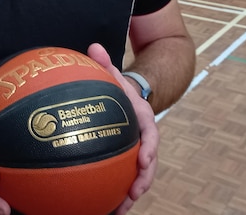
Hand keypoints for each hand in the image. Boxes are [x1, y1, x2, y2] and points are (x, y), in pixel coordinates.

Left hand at [87, 43, 158, 214]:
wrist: (126, 99)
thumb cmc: (117, 88)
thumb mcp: (113, 74)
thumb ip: (106, 63)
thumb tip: (94, 47)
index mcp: (144, 120)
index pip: (151, 135)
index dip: (150, 149)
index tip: (145, 160)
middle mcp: (144, 139)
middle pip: (148, 164)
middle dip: (142, 181)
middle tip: (133, 194)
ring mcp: (135, 152)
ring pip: (136, 177)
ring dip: (129, 194)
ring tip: (118, 210)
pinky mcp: (125, 161)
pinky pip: (121, 179)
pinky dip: (115, 194)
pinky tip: (103, 208)